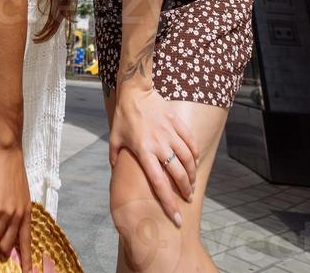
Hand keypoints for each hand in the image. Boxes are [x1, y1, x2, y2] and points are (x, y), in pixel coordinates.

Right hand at [0, 144, 32, 272]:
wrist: (8, 153)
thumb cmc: (12, 171)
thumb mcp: (19, 194)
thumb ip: (14, 211)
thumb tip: (2, 227)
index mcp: (27, 213)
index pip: (27, 242)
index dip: (26, 259)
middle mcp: (19, 215)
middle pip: (5, 245)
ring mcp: (8, 211)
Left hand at [110, 85, 198, 227]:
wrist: (135, 91)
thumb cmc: (124, 116)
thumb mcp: (115, 137)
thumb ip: (115, 155)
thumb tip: (115, 169)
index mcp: (144, 152)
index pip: (159, 183)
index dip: (169, 203)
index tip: (176, 218)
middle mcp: (159, 145)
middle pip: (178, 174)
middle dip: (185, 190)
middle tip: (187, 198)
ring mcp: (169, 133)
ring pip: (187, 159)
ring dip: (191, 174)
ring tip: (191, 183)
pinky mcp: (176, 122)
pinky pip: (190, 141)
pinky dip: (194, 153)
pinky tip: (194, 161)